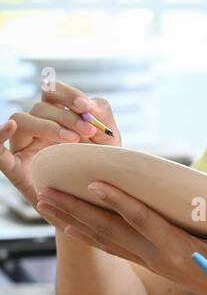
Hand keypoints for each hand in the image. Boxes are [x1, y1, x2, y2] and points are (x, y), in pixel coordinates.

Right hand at [1, 82, 118, 206]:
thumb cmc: (101, 167)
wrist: (95, 202)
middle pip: (41, 106)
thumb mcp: (109, 142)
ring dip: (48, 125)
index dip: (69, 95)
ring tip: (72, 140)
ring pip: (22, 119)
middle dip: (67, 116)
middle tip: (89, 131)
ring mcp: (23, 145)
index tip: (87, 108)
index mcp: (58, 116)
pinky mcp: (15, 166)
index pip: (53, 92)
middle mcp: (37, 127)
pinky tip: (9, 127)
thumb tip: (92, 106)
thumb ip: (104, 119)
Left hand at [35, 182, 206, 294]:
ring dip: (74, 221)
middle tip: (46, 193)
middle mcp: (158, 257)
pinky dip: (89, 236)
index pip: (143, 222)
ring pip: (105, 239)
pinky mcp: (151, 262)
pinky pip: (112, 247)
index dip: (119, 202)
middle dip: (77, 211)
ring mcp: (151, 261)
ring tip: (47, 205)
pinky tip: (72, 226)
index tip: (95, 184)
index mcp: (179, 251)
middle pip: (110, 231)